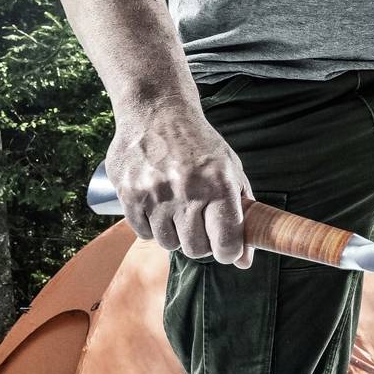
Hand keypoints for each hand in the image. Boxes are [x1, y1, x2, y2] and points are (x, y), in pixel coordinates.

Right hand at [104, 99, 254, 264]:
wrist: (157, 111)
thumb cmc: (200, 146)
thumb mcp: (230, 172)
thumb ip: (241, 216)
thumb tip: (244, 262)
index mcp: (219, 185)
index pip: (226, 243)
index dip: (228, 251)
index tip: (225, 247)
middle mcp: (188, 190)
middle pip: (196, 249)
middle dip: (200, 243)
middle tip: (198, 223)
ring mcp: (156, 193)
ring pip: (168, 244)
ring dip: (174, 233)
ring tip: (176, 209)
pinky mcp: (129, 193)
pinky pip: (143, 232)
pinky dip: (152, 225)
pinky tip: (157, 204)